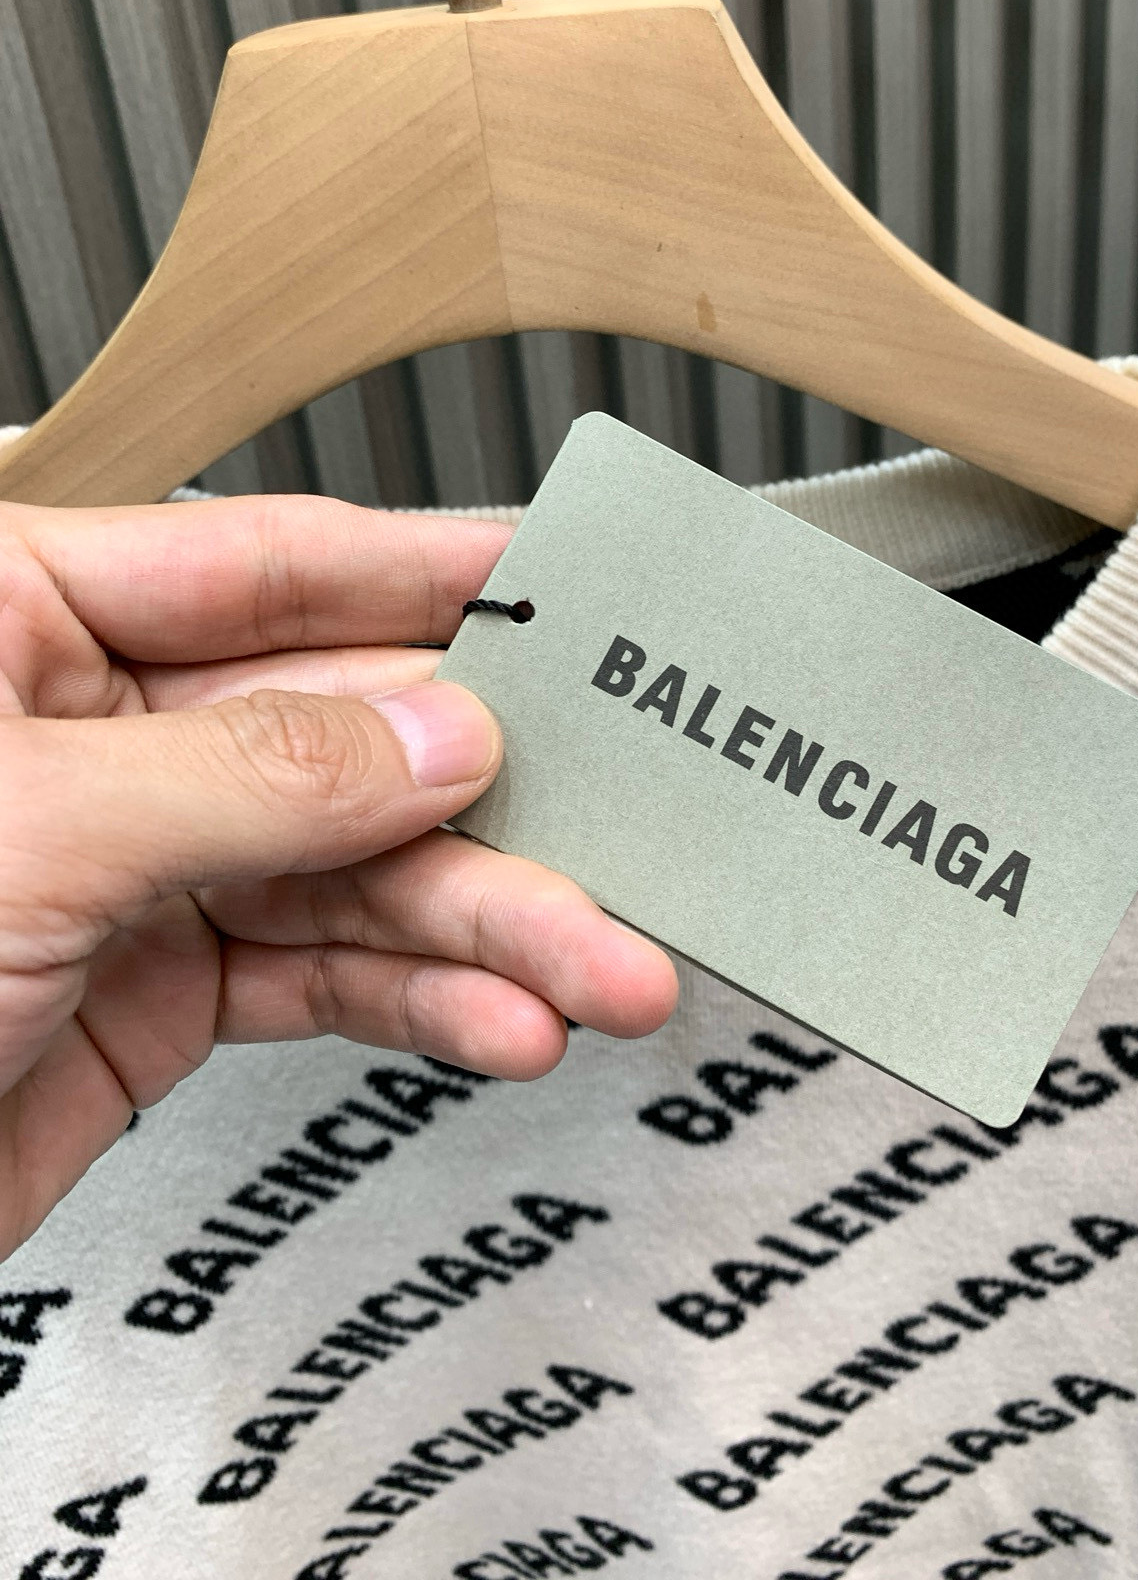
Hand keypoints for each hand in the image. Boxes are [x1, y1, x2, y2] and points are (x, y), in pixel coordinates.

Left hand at [0, 494, 677, 1258]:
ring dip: (485, 930)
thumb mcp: (32, 827)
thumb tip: (433, 726)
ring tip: (600, 971)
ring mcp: (127, 863)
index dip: (424, 570)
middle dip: (491, 804)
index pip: (265, 563)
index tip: (553, 580)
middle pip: (343, 736)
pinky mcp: (150, 993)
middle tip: (629, 832)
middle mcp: (87, 728)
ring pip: (352, 873)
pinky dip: (418, 1003)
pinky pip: (317, 974)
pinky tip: (500, 1021)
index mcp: (20, 615)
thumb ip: (253, 773)